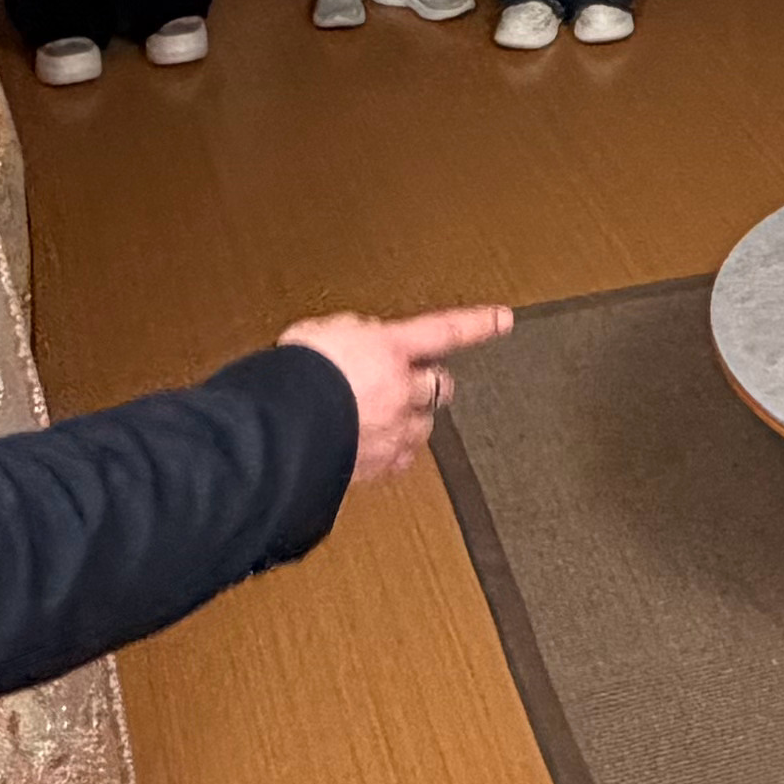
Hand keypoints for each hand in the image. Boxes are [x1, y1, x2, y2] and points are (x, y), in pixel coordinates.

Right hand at [278, 304, 513, 489]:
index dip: (478, 324)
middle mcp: (402, 390)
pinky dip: (392, 452)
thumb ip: (354, 331)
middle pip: (439, 385)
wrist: (279, 429)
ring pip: (423, 425)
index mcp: (391, 349)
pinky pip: (399, 458)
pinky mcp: (379, 464)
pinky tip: (372, 447)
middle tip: (411, 380)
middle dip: (430, 381)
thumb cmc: (295, 375)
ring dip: (411, 418)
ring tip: (379, 415)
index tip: (503, 319)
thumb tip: (363, 335)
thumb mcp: (322, 331)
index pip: (446, 330)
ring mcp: (394, 430)